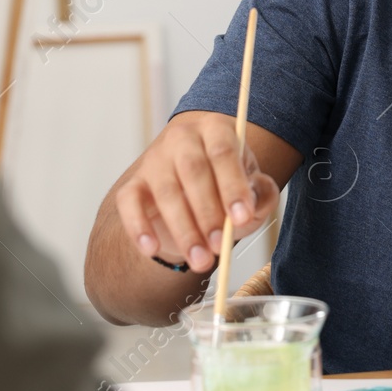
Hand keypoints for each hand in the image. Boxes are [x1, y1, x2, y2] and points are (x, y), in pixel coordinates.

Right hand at [114, 110, 280, 272]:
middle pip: (193, 170)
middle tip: (220, 246)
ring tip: (201, 261)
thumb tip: (252, 203)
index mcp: (216, 130)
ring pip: (166, 192)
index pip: (223, 152)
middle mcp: (182, 138)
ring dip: (184, 230)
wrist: (189, 195)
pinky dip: (139, 228)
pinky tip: (152, 249)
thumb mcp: (253, 189)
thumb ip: (262, 194)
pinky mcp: (132, 184)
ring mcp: (154, 160)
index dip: (233, 186)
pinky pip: (129, 204)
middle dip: (208, 212)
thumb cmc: (227, 189)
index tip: (242, 218)